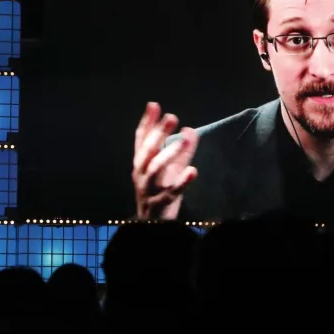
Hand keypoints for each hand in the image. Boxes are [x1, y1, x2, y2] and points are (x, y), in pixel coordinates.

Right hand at [132, 102, 198, 219]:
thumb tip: (190, 129)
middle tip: (171, 117)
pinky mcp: (160, 204)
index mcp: (142, 164)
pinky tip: (193, 171)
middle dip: (158, 133)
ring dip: (169, 153)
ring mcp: (148, 190)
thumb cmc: (162, 193)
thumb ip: (182, 150)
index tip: (154, 105)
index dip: (147, 123)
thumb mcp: (172, 169)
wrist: (152, 227)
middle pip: (147, 151)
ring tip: (184, 141)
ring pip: (154, 169)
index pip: (141, 140)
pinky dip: (182, 182)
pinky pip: (170, 192)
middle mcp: (140, 175)